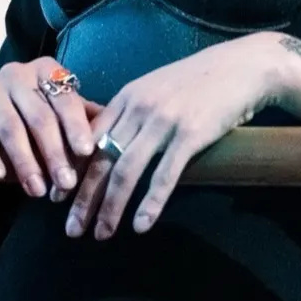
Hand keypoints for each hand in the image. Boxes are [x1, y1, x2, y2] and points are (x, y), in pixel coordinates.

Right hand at [0, 56, 99, 201]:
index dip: (77, 126)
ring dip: (24, 161)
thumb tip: (118, 137)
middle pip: (39, 116)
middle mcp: (16, 73)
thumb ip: (82, 121)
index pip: (65, 99)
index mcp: (46, 71)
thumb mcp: (56, 113)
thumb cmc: (29, 116)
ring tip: (36, 190)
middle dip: (54, 153)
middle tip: (65, 184)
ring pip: (9, 125)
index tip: (87, 153)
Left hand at [63, 31, 300, 238]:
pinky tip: (141, 225)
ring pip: (126, 170)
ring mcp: (163, 121)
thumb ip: (132, 114)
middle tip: (72, 230)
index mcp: (126, 98)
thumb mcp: (156, 89)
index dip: (70, 171)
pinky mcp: (190, 134)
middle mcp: (138, 108)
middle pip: (100, 160)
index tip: (57, 199)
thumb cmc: (200, 81)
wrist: (243, 66)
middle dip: (83, 198)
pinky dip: (150, 203)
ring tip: (102, 234)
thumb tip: (109, 145)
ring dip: (111, 207)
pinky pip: (164, 174)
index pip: (86, 140)